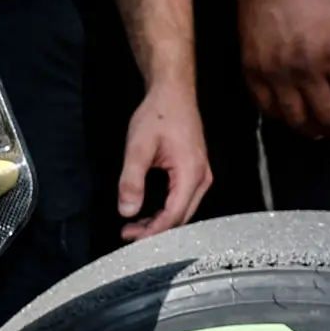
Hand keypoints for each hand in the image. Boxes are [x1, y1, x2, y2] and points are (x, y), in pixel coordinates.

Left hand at [118, 81, 211, 237]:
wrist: (173, 94)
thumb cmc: (158, 115)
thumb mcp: (138, 147)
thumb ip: (131, 180)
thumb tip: (127, 211)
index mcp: (191, 173)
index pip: (173, 216)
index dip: (151, 231)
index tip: (129, 236)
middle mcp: (202, 178)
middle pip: (181, 218)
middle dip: (154, 231)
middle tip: (127, 234)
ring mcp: (202, 176)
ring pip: (182, 211)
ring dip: (159, 222)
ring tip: (133, 226)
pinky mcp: (196, 173)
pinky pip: (183, 200)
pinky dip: (165, 211)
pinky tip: (148, 212)